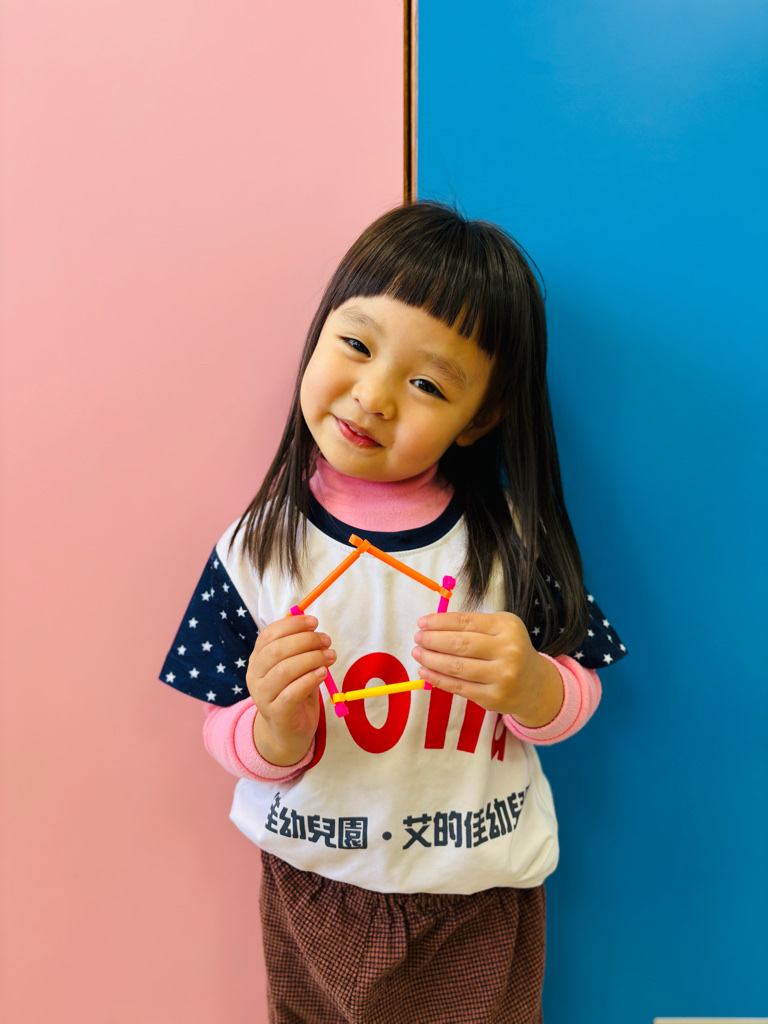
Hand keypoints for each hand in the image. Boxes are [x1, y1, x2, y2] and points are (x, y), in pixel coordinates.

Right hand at [247, 614, 335, 764]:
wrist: (288, 732)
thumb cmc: (294, 693)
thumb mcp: (296, 668)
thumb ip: (301, 650)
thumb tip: (315, 629)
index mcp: (257, 660)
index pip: (268, 635)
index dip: (291, 625)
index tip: (314, 622)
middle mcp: (254, 676)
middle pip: (277, 650)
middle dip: (305, 641)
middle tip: (326, 641)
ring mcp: (263, 696)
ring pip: (285, 670)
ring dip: (312, 658)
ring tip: (330, 656)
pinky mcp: (276, 713)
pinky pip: (292, 693)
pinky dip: (309, 679)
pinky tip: (323, 673)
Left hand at [412, 611, 563, 727]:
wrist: (534, 684)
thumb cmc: (510, 650)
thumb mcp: (500, 629)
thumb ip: (471, 626)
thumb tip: (432, 627)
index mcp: (508, 627)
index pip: (466, 622)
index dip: (440, 622)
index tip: (422, 623)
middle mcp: (508, 651)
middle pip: (460, 645)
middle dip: (433, 641)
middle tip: (418, 638)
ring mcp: (502, 677)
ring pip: (456, 667)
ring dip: (431, 660)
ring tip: (417, 654)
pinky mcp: (492, 698)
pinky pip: (458, 686)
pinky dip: (437, 679)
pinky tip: (424, 671)